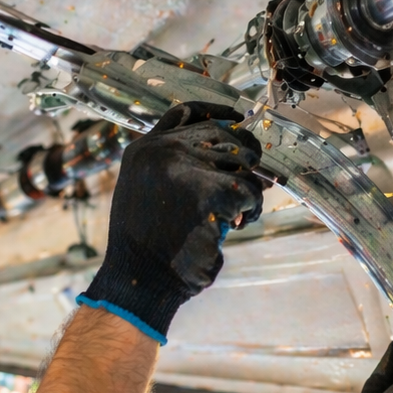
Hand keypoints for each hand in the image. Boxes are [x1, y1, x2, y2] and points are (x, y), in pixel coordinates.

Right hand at [80, 102, 263, 342]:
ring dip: (249, 191)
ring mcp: (186, 169)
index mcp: (145, 149)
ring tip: (238, 216)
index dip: (218, 112)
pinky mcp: (210, 192)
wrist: (141, 281)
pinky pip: (249, 191)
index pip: (187, 112)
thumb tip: (226, 154)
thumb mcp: (144, 191)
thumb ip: (172, 166)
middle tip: (249, 184)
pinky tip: (238, 225)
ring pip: (242, 164)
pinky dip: (251, 210)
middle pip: (224, 134)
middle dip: (246, 157)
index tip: (238, 118)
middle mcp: (163, 151)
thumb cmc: (147, 246)